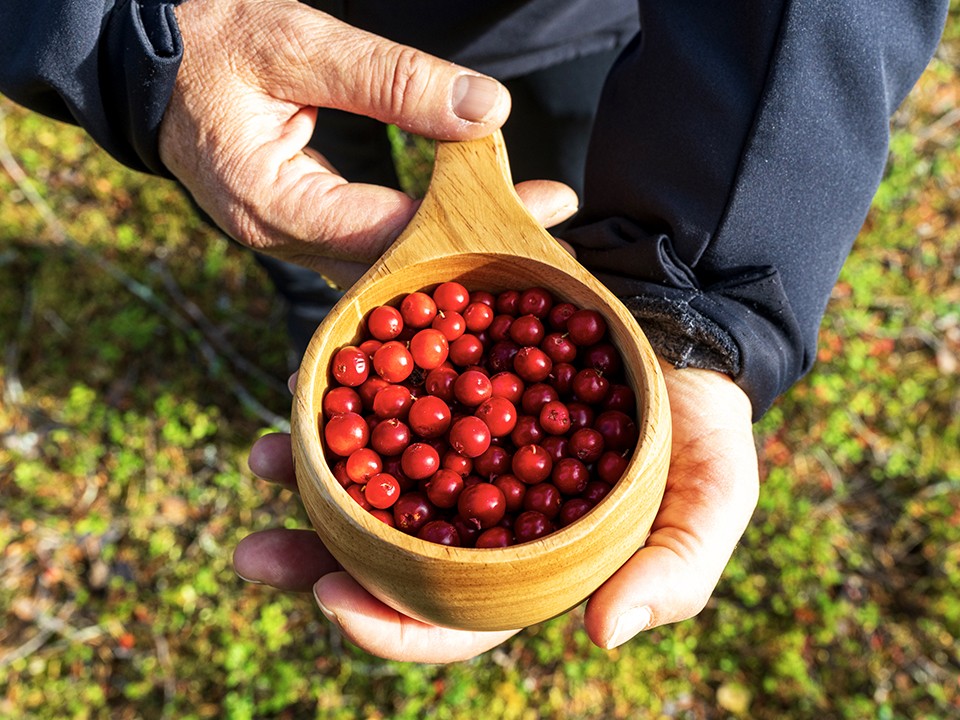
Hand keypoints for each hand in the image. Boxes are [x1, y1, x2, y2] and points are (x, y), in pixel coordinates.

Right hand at [159, 0, 574, 288]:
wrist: (151, 67)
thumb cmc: (211, 44)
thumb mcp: (299, 42)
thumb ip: (391, 78)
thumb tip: (488, 111)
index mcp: (272, 202)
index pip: (388, 232)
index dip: (467, 223)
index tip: (539, 207)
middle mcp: (282, 240)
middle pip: (395, 265)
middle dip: (476, 248)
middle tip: (554, 233)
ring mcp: (291, 243)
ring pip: (386, 266)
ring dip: (456, 249)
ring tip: (529, 228)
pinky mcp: (303, 232)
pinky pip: (371, 251)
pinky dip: (424, 239)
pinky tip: (472, 224)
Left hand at [234, 360, 758, 661]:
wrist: (683, 331)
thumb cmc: (701, 424)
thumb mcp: (712, 498)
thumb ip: (675, 570)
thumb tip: (604, 633)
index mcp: (529, 562)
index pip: (456, 620)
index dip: (394, 627)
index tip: (333, 602)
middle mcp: (481, 517)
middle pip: (391, 560)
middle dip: (317, 564)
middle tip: (256, 554)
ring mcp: (459, 453)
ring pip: (372, 486)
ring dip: (308, 483)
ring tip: (259, 459)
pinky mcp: (447, 388)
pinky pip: (384, 405)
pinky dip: (342, 405)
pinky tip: (301, 389)